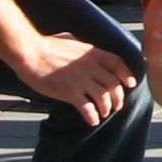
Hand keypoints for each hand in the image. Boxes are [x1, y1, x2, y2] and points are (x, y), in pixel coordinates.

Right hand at [15, 32, 134, 124]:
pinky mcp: (70, 92)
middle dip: (118, 97)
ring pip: (103, 98)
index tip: (131, 84)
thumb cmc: (47, 45)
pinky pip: (87, 108)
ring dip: (106, 108)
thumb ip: (84, 48)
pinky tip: (93, 121)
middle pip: (114, 84)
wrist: (30, 53)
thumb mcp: (72, 40)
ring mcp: (81, 80)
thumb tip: (89, 51)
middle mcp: (90, 66)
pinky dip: (93, 116)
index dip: (127, 75)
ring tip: (103, 114)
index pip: (118, 63)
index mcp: (92, 53)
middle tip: (116, 106)